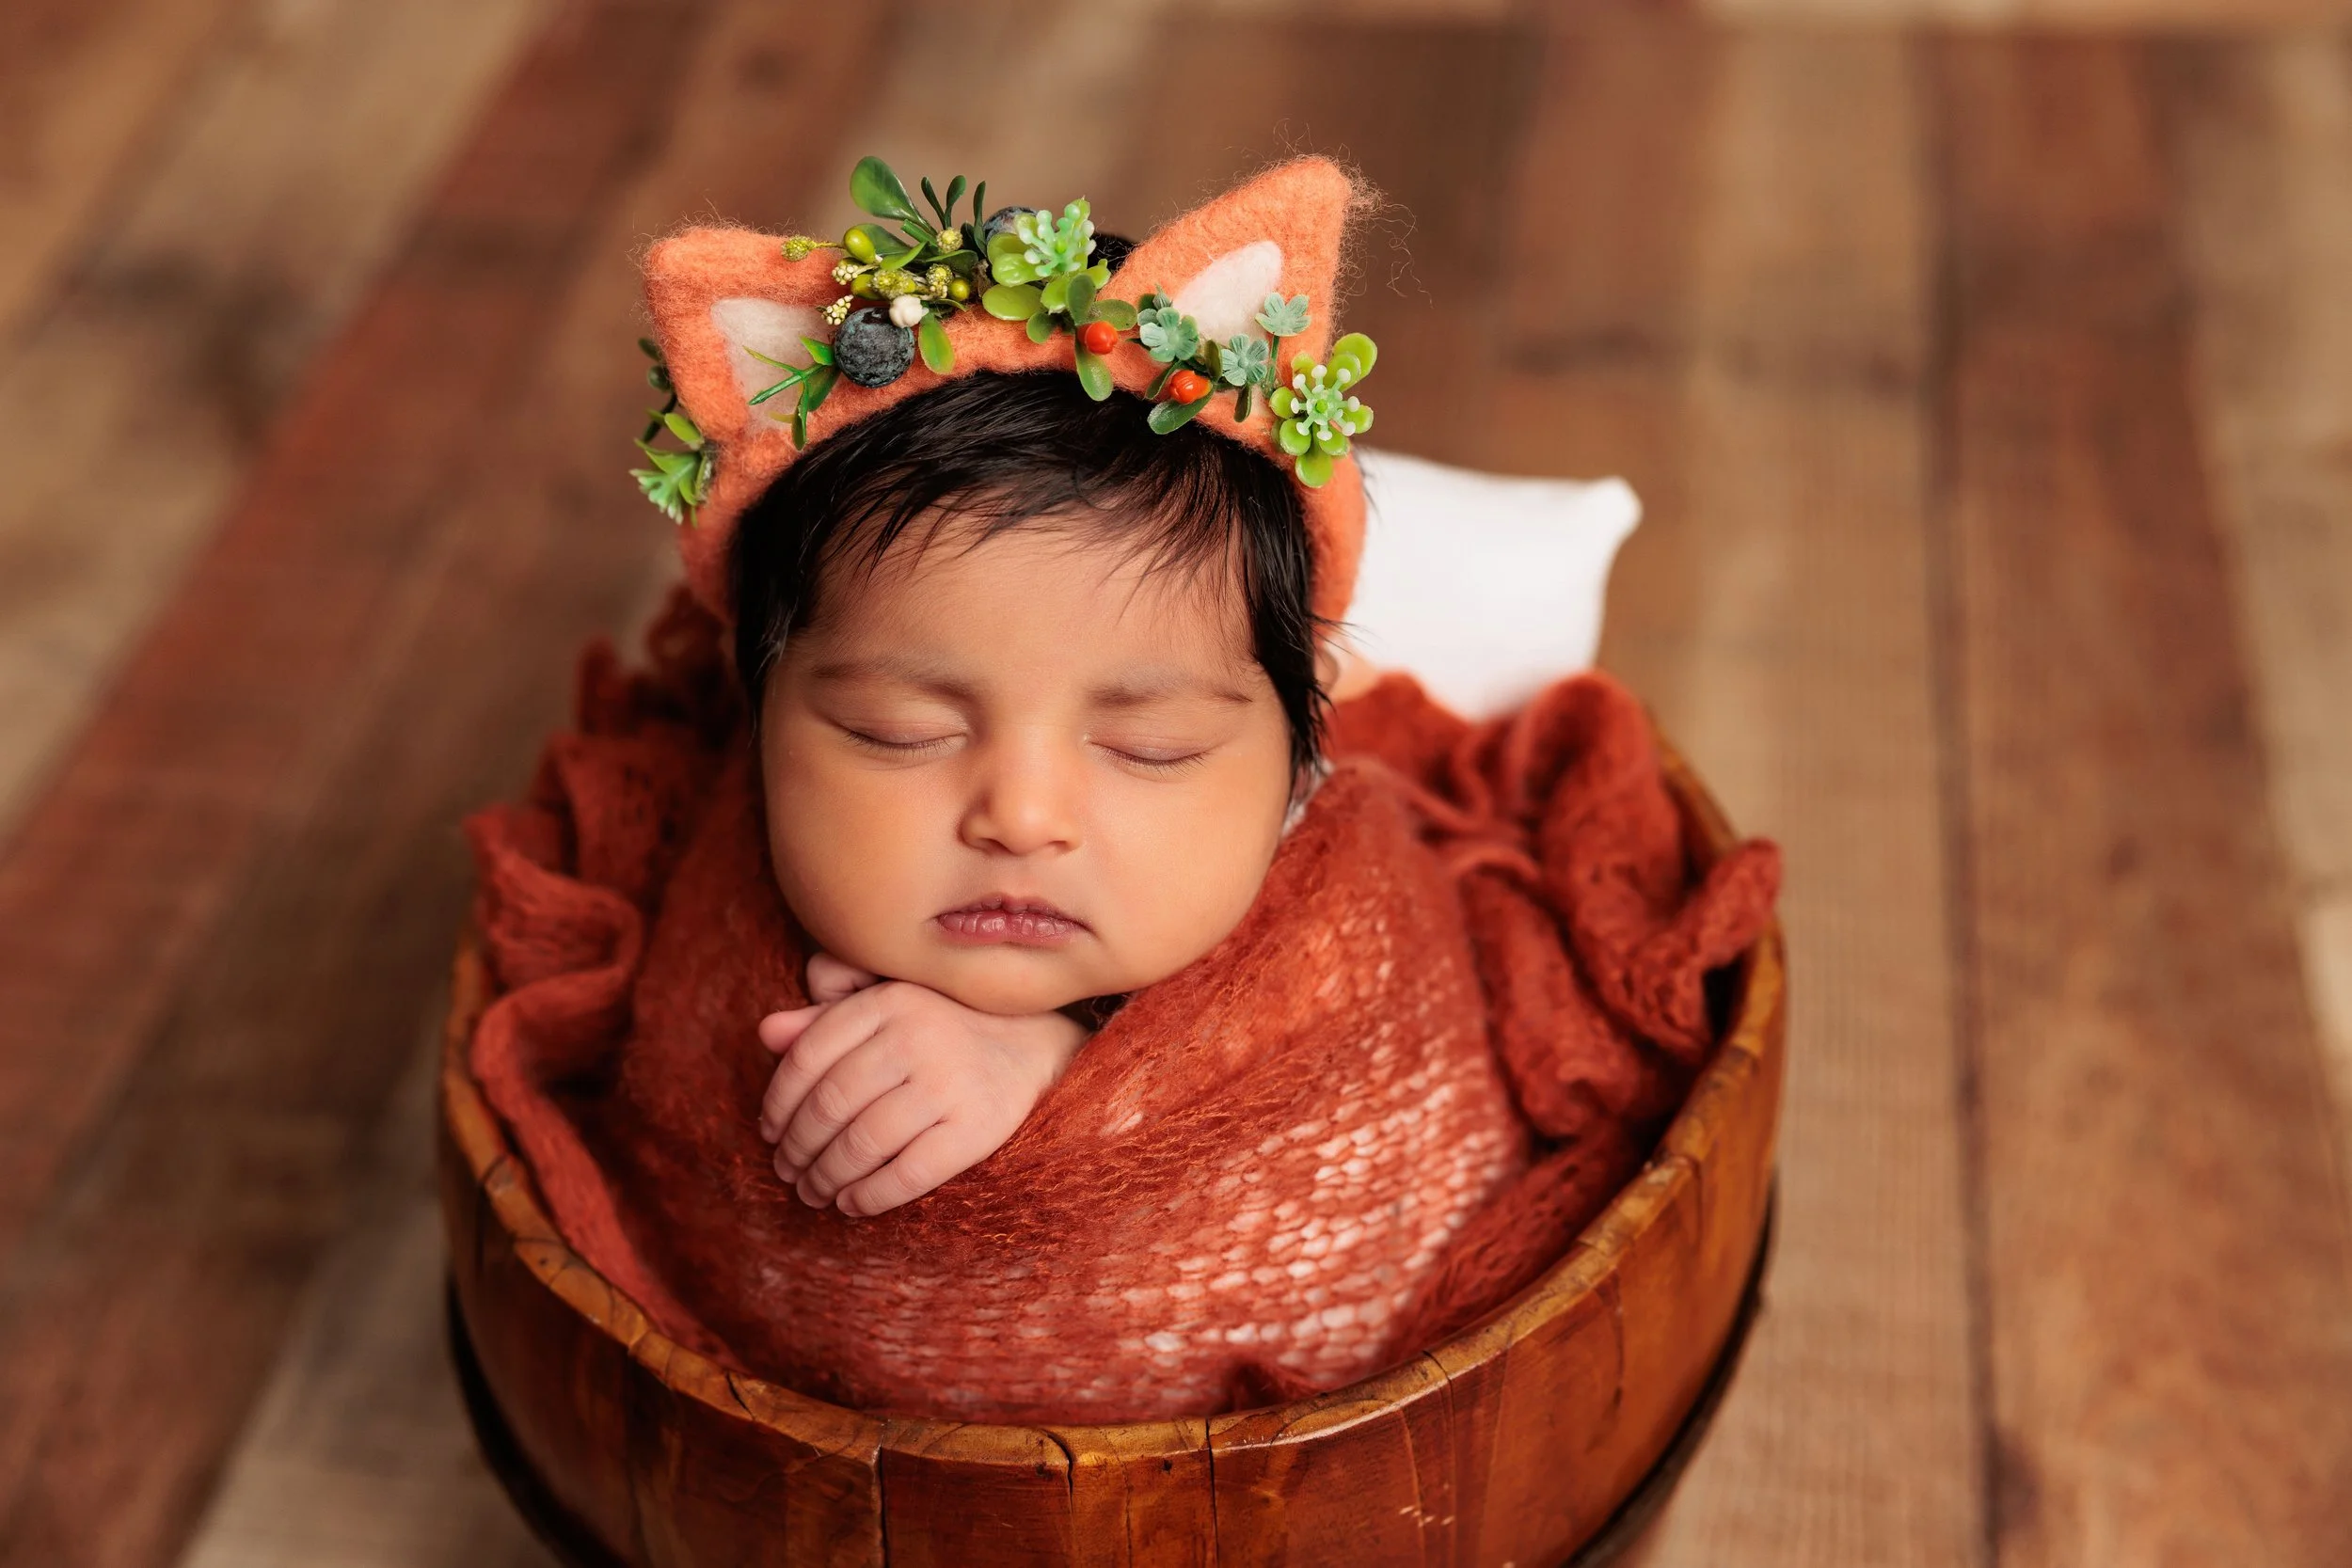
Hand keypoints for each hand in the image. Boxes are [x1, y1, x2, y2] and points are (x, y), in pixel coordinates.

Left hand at [755, 958, 1087, 1216]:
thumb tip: (766, 1033)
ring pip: (862, 1143)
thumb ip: (824, 1017)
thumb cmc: (939, 1030)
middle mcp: (917, 1035)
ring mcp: (949, 1082)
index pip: (808, 1056)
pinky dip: (869, 1196)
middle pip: (830, 1104)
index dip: (778, 1102)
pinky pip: (907, 1173)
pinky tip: (852, 1204)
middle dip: (798, 1147)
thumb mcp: (885, 1007)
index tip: (770, 1131)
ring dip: (825, 1178)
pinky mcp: (977, 1127)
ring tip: (813, 1192)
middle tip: (787, 1170)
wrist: (1031, 1049)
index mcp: (888, 1000)